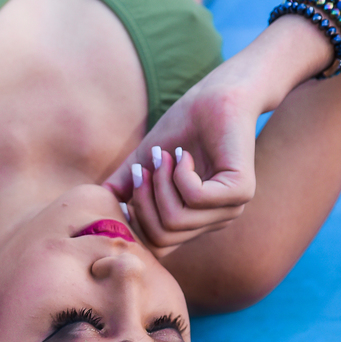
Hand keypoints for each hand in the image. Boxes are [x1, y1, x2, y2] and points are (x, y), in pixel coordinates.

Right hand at [104, 77, 261, 256]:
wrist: (218, 95)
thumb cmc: (184, 124)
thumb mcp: (144, 160)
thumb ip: (125, 186)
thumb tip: (100, 204)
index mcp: (193, 221)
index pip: (156, 246)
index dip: (134, 220)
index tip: (131, 181)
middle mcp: (213, 222)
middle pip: (161, 237)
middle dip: (143, 199)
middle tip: (146, 166)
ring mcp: (230, 209)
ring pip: (175, 220)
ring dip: (161, 183)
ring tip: (165, 156)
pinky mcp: (241, 190)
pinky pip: (195, 198)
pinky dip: (180, 174)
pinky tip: (184, 155)